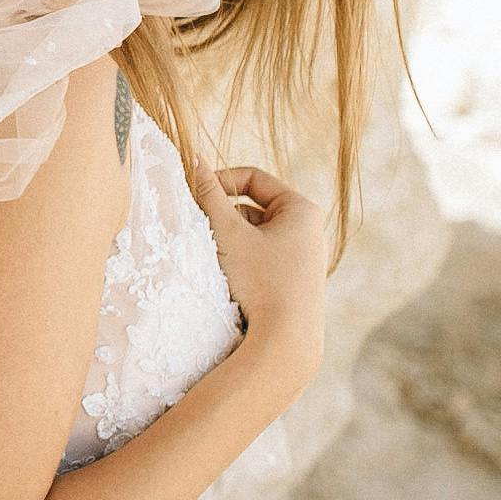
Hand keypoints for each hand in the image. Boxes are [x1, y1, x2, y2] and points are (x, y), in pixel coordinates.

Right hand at [192, 164, 327, 385]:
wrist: (285, 341)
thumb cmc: (261, 281)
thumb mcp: (228, 233)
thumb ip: (208, 194)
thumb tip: (192, 158)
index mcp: (301, 210)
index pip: (253, 178)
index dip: (219, 182)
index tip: (194, 198)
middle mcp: (308, 230)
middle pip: (252, 207)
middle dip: (222, 216)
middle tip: (199, 229)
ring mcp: (302, 257)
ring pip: (254, 234)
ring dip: (228, 239)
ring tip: (213, 257)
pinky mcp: (293, 281)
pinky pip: (260, 257)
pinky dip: (239, 259)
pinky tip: (228, 278)